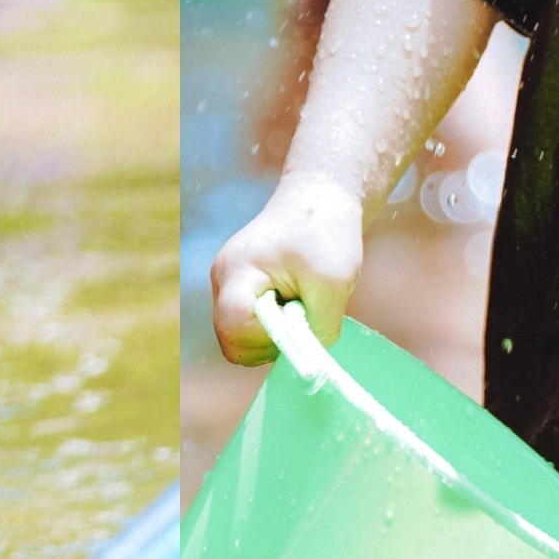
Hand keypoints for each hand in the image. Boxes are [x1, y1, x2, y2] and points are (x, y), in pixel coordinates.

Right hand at [209, 171, 365, 364]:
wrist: (320, 198)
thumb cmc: (327, 234)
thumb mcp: (335, 282)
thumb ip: (321, 327)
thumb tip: (310, 360)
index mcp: (238, 270)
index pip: (233, 323)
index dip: (264, 338)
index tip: (296, 323)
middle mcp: (223, 279)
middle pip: (230, 338)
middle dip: (269, 342)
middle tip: (302, 320)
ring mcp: (228, 285)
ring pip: (239, 337)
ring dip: (274, 335)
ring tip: (301, 306)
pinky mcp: (240, 290)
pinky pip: (249, 326)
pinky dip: (274, 326)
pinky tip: (295, 304)